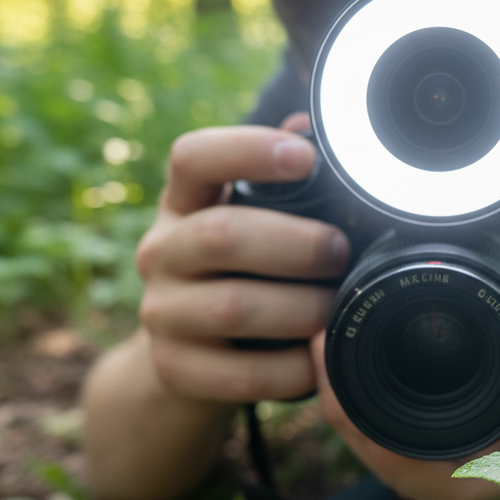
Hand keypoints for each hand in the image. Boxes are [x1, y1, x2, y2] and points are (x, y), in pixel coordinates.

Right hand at [135, 120, 350, 404]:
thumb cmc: (238, 275)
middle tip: (339, 253)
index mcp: (183, 204)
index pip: (192, 159)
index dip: (247, 150)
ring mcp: (161, 314)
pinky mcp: (176, 370)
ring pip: (232, 308)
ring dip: (300, 308)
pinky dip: (293, 369)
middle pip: (220, 235)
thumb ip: (280, 181)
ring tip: (335, 307)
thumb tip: (306, 125)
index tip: (305, 157)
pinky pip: (242, 374)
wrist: (188, 360)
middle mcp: (160, 252)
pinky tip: (318, 358)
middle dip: (297, 245)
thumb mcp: (251, 222)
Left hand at [315, 269, 499, 499]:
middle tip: (319, 343)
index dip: (360, 429)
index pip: (409, 470)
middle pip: (379, 457)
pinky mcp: (444, 441)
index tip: (335, 371)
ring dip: (347, 402)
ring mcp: (452, 462)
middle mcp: (467, 476)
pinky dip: (365, 398)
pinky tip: (347, 357)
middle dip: (340, 408)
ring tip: (325, 344)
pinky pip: (390, 430)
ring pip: (379, 445)